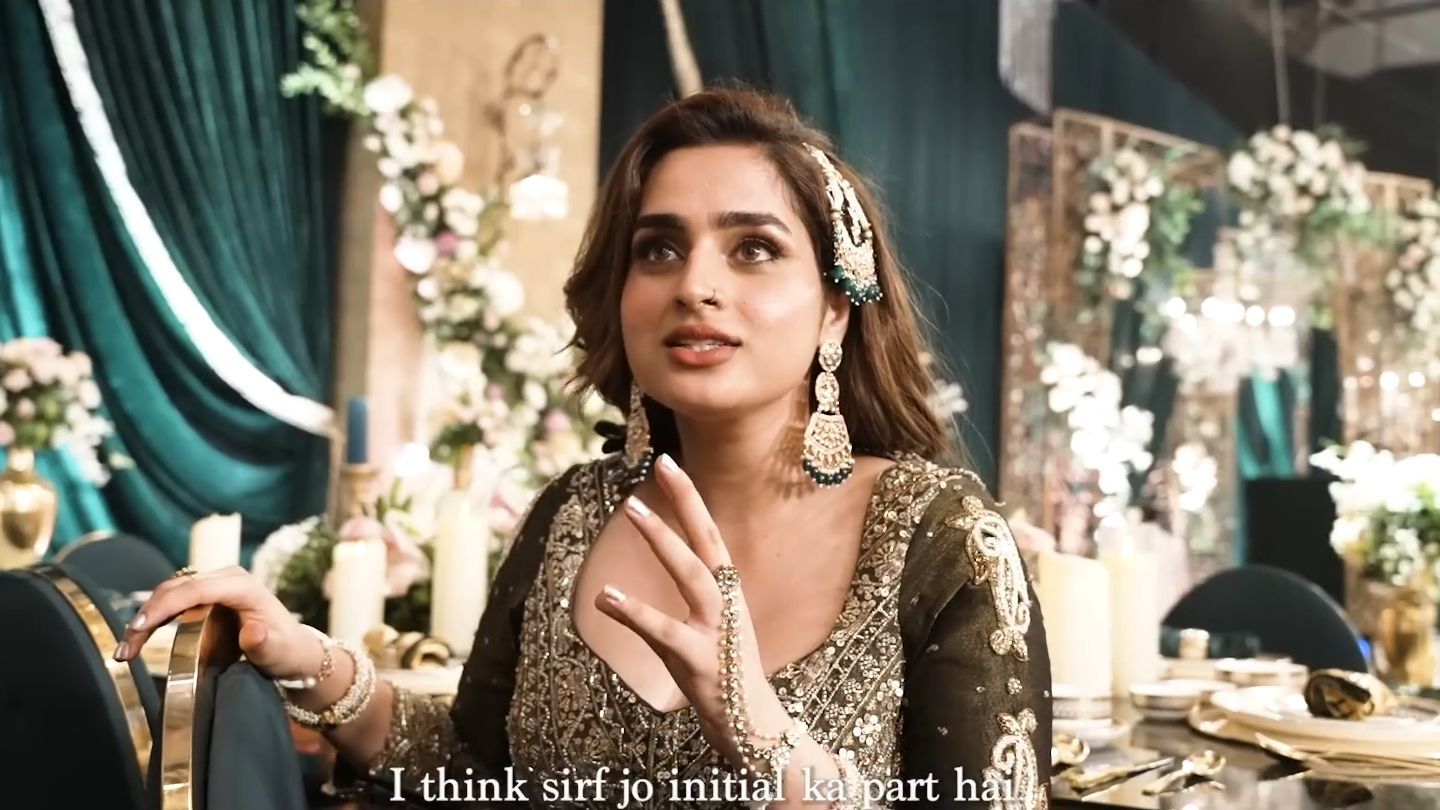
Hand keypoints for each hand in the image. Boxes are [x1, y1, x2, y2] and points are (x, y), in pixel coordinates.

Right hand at [113, 566, 320, 681]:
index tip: (139, 629)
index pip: (194, 589)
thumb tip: (252, 633)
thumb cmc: (286, 650)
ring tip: (125, 651)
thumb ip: (264, 643)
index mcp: (242, 586)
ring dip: (145, 618)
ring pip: (170, 593)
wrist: (293, 650)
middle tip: (124, 650)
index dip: (164, 607)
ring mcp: (216, 585)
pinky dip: (154, 618)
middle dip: (146, 616)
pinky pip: (174, 601)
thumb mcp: (278, 651)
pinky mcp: (208, 595)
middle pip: (176, 589)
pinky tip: (137, 639)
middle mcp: (227, 578)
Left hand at [595, 453, 792, 766]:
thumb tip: (637, 582)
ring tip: (632, 509)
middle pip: (707, 541)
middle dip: (686, 500)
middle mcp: (727, 602)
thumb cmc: (725, 678)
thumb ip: (678, 604)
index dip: (690, 498)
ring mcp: (716, 629)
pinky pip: (664, 631)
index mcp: (727, 592)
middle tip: (662, 463)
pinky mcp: (699, 659)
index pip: (709, 535)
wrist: (753, 729)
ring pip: (691, 575)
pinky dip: (635, 612)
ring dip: (662, 539)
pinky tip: (606, 597)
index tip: (669, 463)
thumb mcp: (705, 630)